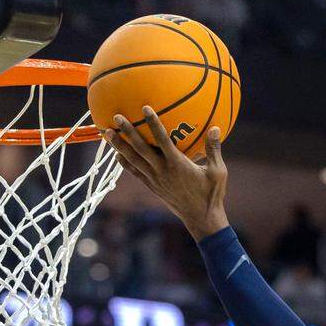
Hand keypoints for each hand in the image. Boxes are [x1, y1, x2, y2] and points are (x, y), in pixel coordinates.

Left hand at [104, 106, 228, 241]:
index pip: (162, 139)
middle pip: (140, 148)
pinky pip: (136, 173)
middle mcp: (162, 170)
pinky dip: (125, 163)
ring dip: (119, 145)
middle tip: (115, 116)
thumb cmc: (211, 194)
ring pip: (133, 160)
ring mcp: (155, 180)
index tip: (145, 108)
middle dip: (127, 131)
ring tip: (107, 133)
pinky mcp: (153, 187)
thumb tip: (216, 128)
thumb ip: (214, 149)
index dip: (153, 123)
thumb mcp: (218, 172)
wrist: (201, 218)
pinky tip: (117, 155)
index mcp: (177, 164)